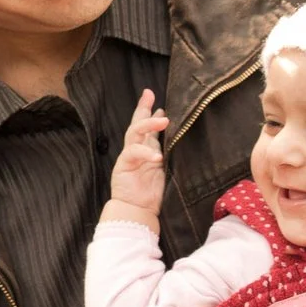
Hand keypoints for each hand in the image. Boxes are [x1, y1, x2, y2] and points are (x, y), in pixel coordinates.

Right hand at [103, 88, 169, 227]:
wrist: (137, 211)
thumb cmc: (152, 194)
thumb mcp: (165, 169)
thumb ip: (168, 152)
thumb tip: (181, 136)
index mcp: (146, 149)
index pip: (146, 126)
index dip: (149, 110)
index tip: (154, 96)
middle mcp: (136, 150)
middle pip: (137, 124)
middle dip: (143, 108)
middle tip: (149, 94)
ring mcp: (128, 156)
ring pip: (134, 133)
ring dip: (147, 125)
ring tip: (163, 120)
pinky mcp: (124, 165)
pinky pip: (133, 153)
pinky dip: (145, 153)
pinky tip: (156, 156)